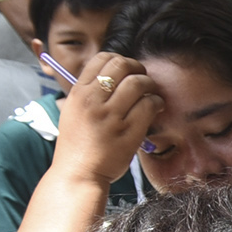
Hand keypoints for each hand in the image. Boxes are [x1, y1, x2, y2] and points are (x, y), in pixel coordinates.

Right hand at [55, 54, 161, 186]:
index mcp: (79, 92)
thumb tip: (113, 77)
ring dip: (150, 85)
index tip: (128, 70)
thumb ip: (90, 93)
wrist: (79, 172)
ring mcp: (111, 115)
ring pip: (138, 82)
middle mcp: (93, 100)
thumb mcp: (75, 111)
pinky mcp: (128, 131)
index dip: (120, 60)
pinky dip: (157, 102)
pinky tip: (156, 108)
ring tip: (152, 94)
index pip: (102, 59)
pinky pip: (148, 105)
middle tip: (143, 79)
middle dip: (137, 68)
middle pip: (121, 65)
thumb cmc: (79, 143)